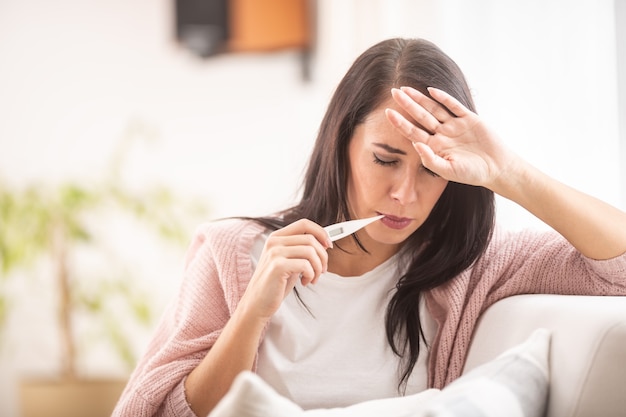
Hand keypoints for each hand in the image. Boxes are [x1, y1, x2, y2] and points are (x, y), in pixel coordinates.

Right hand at [239, 219, 331, 321]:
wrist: (257, 303)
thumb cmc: (276, 284)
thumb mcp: (289, 261)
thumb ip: (302, 249)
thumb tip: (325, 242)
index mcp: (276, 237)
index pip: (304, 224)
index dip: (321, 233)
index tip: (328, 246)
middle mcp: (274, 242)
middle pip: (310, 239)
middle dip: (323, 256)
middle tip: (322, 270)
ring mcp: (274, 253)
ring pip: (311, 251)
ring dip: (318, 268)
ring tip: (313, 278)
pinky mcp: (277, 266)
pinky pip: (306, 265)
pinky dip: (311, 275)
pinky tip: (305, 282)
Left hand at [385, 86, 516, 189]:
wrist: (497, 168)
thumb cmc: (472, 173)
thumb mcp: (448, 171)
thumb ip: (430, 160)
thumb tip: (416, 145)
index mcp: (435, 147)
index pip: (413, 132)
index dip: (400, 122)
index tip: (387, 112)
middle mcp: (442, 134)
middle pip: (421, 116)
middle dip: (407, 104)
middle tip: (393, 91)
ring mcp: (455, 125)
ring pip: (435, 109)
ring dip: (421, 99)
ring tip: (406, 89)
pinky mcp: (469, 119)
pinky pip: (454, 106)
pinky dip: (444, 98)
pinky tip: (431, 91)